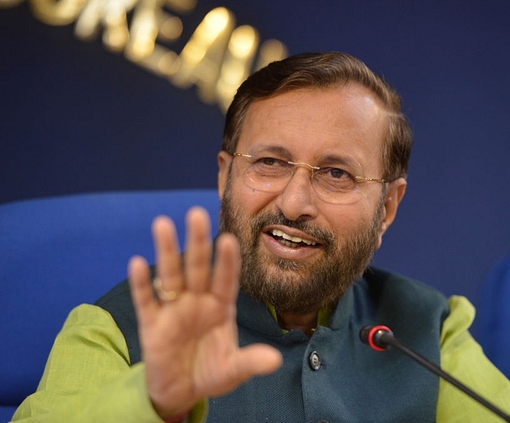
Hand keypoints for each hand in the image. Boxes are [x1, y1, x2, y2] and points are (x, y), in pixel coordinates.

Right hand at [128, 206, 282, 419]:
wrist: (180, 392)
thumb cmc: (210, 373)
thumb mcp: (232, 371)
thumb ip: (250, 363)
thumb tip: (276, 360)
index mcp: (221, 307)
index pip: (226, 280)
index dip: (227, 262)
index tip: (229, 239)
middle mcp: (197, 302)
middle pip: (198, 268)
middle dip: (198, 242)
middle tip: (197, 214)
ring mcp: (174, 310)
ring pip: (170, 275)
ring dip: (166, 252)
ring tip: (163, 224)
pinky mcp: (152, 324)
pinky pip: (146, 301)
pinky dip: (141, 284)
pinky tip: (137, 263)